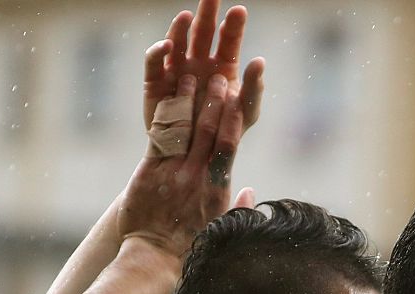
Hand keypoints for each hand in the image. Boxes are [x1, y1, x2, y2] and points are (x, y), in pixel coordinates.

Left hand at [120, 73, 245, 258]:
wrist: (152, 259)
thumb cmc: (189, 248)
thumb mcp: (221, 229)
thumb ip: (237, 208)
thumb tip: (250, 191)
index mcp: (216, 190)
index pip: (228, 147)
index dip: (234, 120)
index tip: (240, 99)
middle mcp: (196, 177)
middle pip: (209, 132)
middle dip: (215, 103)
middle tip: (219, 79)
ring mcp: (171, 173)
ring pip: (184, 131)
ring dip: (188, 103)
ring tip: (191, 79)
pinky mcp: (148, 173)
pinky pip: (159, 140)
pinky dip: (164, 118)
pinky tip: (167, 99)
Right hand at [143, 1, 263, 131]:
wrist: (196, 158)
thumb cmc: (225, 134)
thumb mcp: (246, 113)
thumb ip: (255, 88)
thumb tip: (259, 60)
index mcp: (223, 67)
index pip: (228, 40)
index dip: (233, 25)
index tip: (239, 12)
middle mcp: (198, 63)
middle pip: (202, 31)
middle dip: (207, 12)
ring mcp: (176, 70)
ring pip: (177, 41)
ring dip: (181, 27)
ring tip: (188, 16)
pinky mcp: (155, 83)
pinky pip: (154, 62)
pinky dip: (158, 50)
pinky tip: (168, 43)